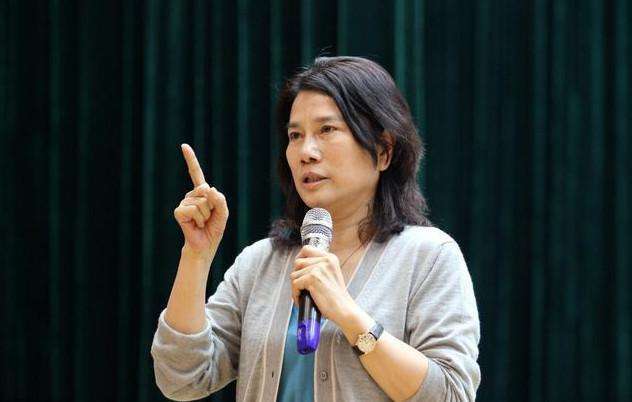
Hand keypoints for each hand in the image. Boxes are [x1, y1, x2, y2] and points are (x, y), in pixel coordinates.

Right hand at [173, 144, 228, 259]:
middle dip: (212, 207)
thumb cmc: (213, 229)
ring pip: (201, 202)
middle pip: (206, 191)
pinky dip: (198, 219)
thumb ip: (220, 200)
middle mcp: (191, 195)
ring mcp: (184, 203)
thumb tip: (208, 189)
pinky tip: (195, 225)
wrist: (205, 245)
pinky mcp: (179, 212)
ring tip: (202, 222)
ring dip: (206, 215)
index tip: (183, 146)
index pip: (196, 174)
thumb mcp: (223, 213)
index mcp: (202, 193)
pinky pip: (192, 209)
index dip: (190, 160)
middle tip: (208, 218)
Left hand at [290, 245, 355, 324]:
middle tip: (301, 287)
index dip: (299, 259)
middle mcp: (325, 260)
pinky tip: (302, 300)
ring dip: (295, 287)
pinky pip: (295, 284)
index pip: (307, 249)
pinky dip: (295, 294)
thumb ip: (319, 267)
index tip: (298, 270)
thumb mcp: (330, 275)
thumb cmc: (336, 298)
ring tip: (303, 295)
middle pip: (298, 262)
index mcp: (330, 258)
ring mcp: (319, 268)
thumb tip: (298, 265)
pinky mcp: (313, 278)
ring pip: (294, 274)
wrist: (344, 310)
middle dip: (296, 276)